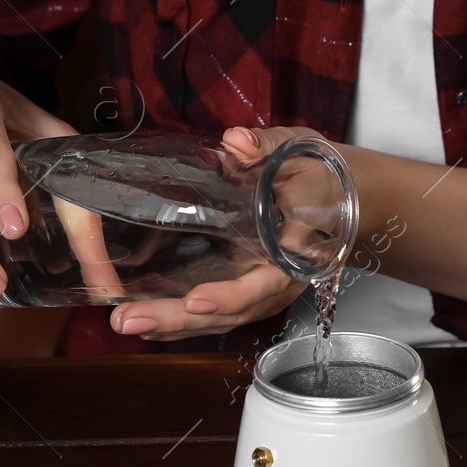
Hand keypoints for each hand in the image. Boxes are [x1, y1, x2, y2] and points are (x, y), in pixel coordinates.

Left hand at [109, 126, 313, 339]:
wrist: (343, 195)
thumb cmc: (320, 173)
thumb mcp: (298, 151)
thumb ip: (267, 146)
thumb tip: (236, 141)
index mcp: (297, 251)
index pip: (265, 282)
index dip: (231, 296)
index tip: (195, 301)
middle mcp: (279, 280)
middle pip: (230, 311)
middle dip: (178, 320)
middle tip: (129, 320)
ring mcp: (262, 289)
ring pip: (218, 318)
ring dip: (170, 325)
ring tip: (124, 322)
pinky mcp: (246, 286)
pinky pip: (215, 312)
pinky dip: (180, 321)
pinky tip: (144, 321)